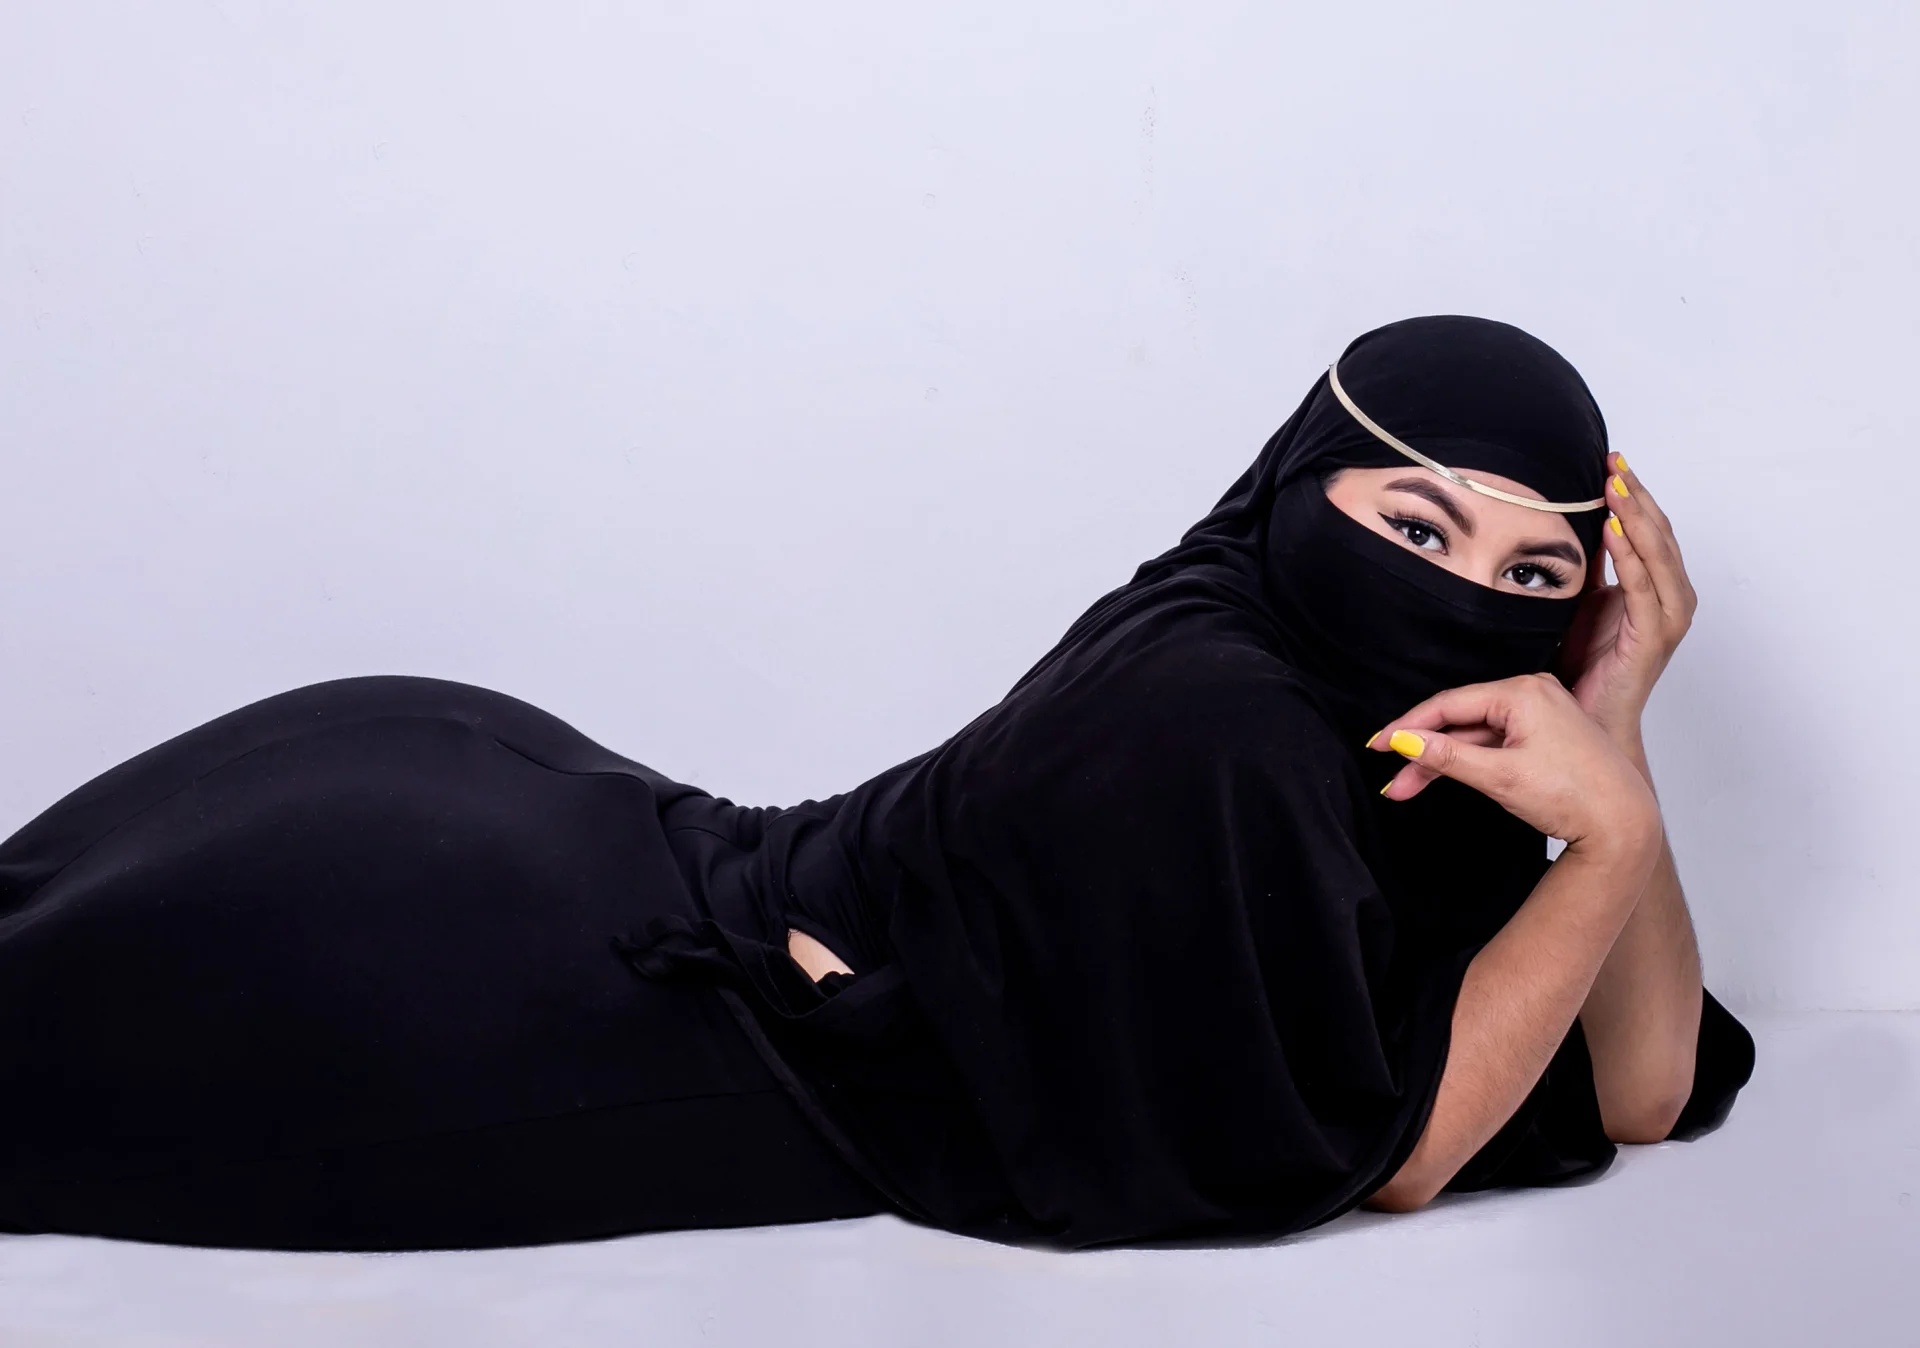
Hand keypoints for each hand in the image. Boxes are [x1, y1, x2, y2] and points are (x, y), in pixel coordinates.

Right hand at [1369, 673, 1660, 857]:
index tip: (1377, 745)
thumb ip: (1447, 755)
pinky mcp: (1549, 735)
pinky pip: (1498, 741)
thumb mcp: (1500, 777)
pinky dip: (1472, 760)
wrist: (1625, 826)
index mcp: (1524, 691)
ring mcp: (1544, 713)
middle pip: (1461, 720)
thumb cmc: (1574, 797)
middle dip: (1424, 752)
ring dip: (1445, 760)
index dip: (1408, 726)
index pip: (1449, 704)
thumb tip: (1402, 740)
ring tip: (1410, 788)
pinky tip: (1449, 775)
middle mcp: (1535, 692)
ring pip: (1478, 734)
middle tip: (1393, 781)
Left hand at [1557, 453, 1696, 742]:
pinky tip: (1615, 531)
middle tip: (1615, 461)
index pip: (1650, 528)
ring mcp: (1666, 618)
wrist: (1587, 719)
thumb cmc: (1584, 664)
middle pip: (1660, 533)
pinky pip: (1644, 589)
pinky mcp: (1652, 639)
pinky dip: (1631, 558)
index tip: (1611, 459)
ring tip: (1615, 485)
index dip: (1633, 493)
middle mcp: (1670, 598)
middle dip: (1637, 495)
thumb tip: (1575, 522)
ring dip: (1638, 517)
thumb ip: (1590, 564)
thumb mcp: (1581, 599)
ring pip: (1659, 555)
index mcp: (1656, 587)